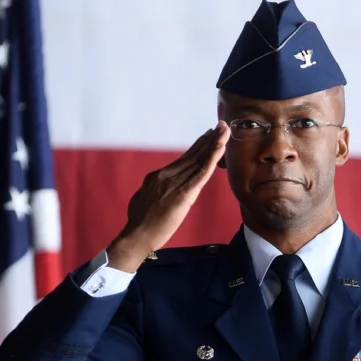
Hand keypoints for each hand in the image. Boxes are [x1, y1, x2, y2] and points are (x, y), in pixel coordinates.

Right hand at [107, 121, 229, 271]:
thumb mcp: (145, 199)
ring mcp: (174, 183)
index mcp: (158, 176)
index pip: (183, 159)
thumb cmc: (140, 222)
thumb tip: (162, 189)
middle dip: (209, 139)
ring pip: (199, 160)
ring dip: (214, 144)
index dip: (198, 146)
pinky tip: (220, 148)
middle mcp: (167, 175)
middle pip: (193, 154)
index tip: (209, 135)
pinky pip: (202, 173)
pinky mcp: (184, 194)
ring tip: (224, 131)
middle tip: (221, 125)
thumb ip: (156, 190)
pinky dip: (212, 159)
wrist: (136, 234)